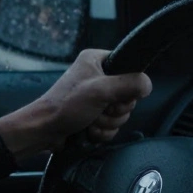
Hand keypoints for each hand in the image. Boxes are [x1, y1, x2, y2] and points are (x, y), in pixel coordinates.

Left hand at [0, 49, 152, 154]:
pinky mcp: (94, 115)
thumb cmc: (64, 106)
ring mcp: (96, 98)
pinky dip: (102, 131)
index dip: (127, 86)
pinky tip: (89, 130)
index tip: (115, 94)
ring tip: (90, 120)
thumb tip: (147, 85)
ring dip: (107, 123)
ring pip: (121, 113)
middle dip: (115, 110)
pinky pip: (112, 126)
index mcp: (97, 60)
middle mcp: (98, 76)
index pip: (130, 68)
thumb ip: (129, 84)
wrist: (44, 130)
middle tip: (99, 110)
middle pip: (128, 96)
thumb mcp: (100, 90)